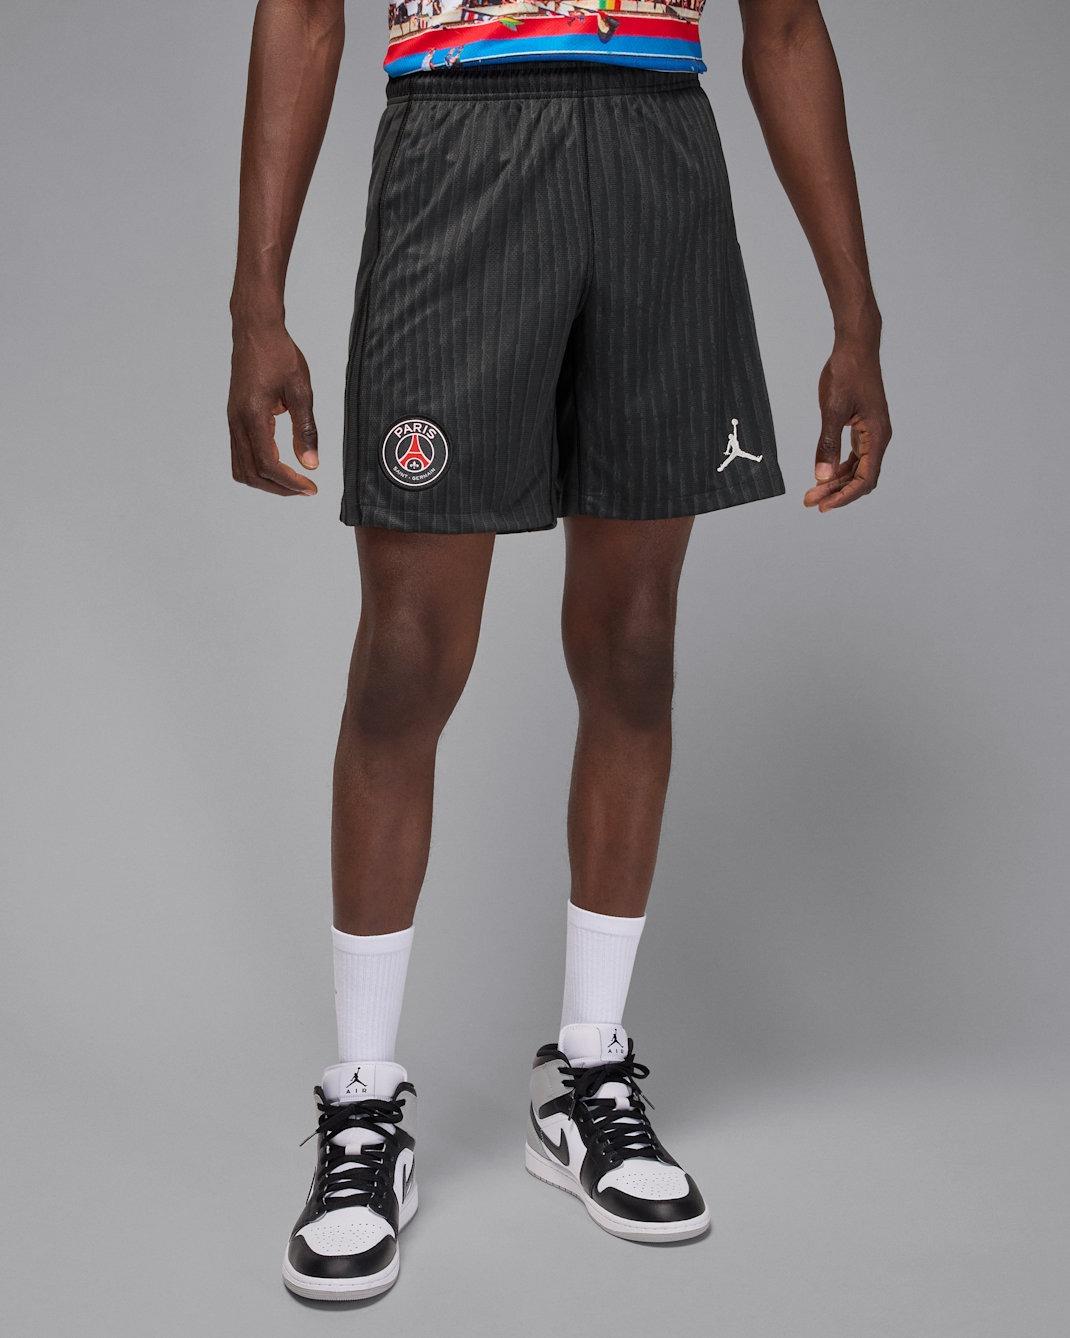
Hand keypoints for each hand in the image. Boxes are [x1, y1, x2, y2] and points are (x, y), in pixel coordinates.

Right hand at [228, 323, 318, 496]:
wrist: (256, 330)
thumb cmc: (279, 354)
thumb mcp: (301, 391)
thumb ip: (305, 429)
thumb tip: (311, 464)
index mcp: (253, 416)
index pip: (268, 465)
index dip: (290, 483)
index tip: (311, 488)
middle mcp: (237, 422)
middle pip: (252, 474)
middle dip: (279, 488)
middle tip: (305, 489)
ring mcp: (233, 421)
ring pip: (241, 468)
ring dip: (266, 481)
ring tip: (293, 481)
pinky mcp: (235, 418)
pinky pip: (240, 454)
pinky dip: (258, 468)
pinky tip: (280, 464)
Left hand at [804, 333, 891, 512]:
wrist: (856, 346)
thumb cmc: (848, 372)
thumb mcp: (833, 410)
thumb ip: (827, 444)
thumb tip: (821, 476)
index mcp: (877, 435)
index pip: (865, 478)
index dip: (844, 496)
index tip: (824, 505)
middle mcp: (878, 437)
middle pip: (861, 477)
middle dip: (837, 492)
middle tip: (811, 501)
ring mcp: (871, 433)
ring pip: (856, 468)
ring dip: (836, 482)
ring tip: (812, 492)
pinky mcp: (862, 427)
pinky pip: (853, 456)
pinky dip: (838, 467)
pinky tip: (822, 473)